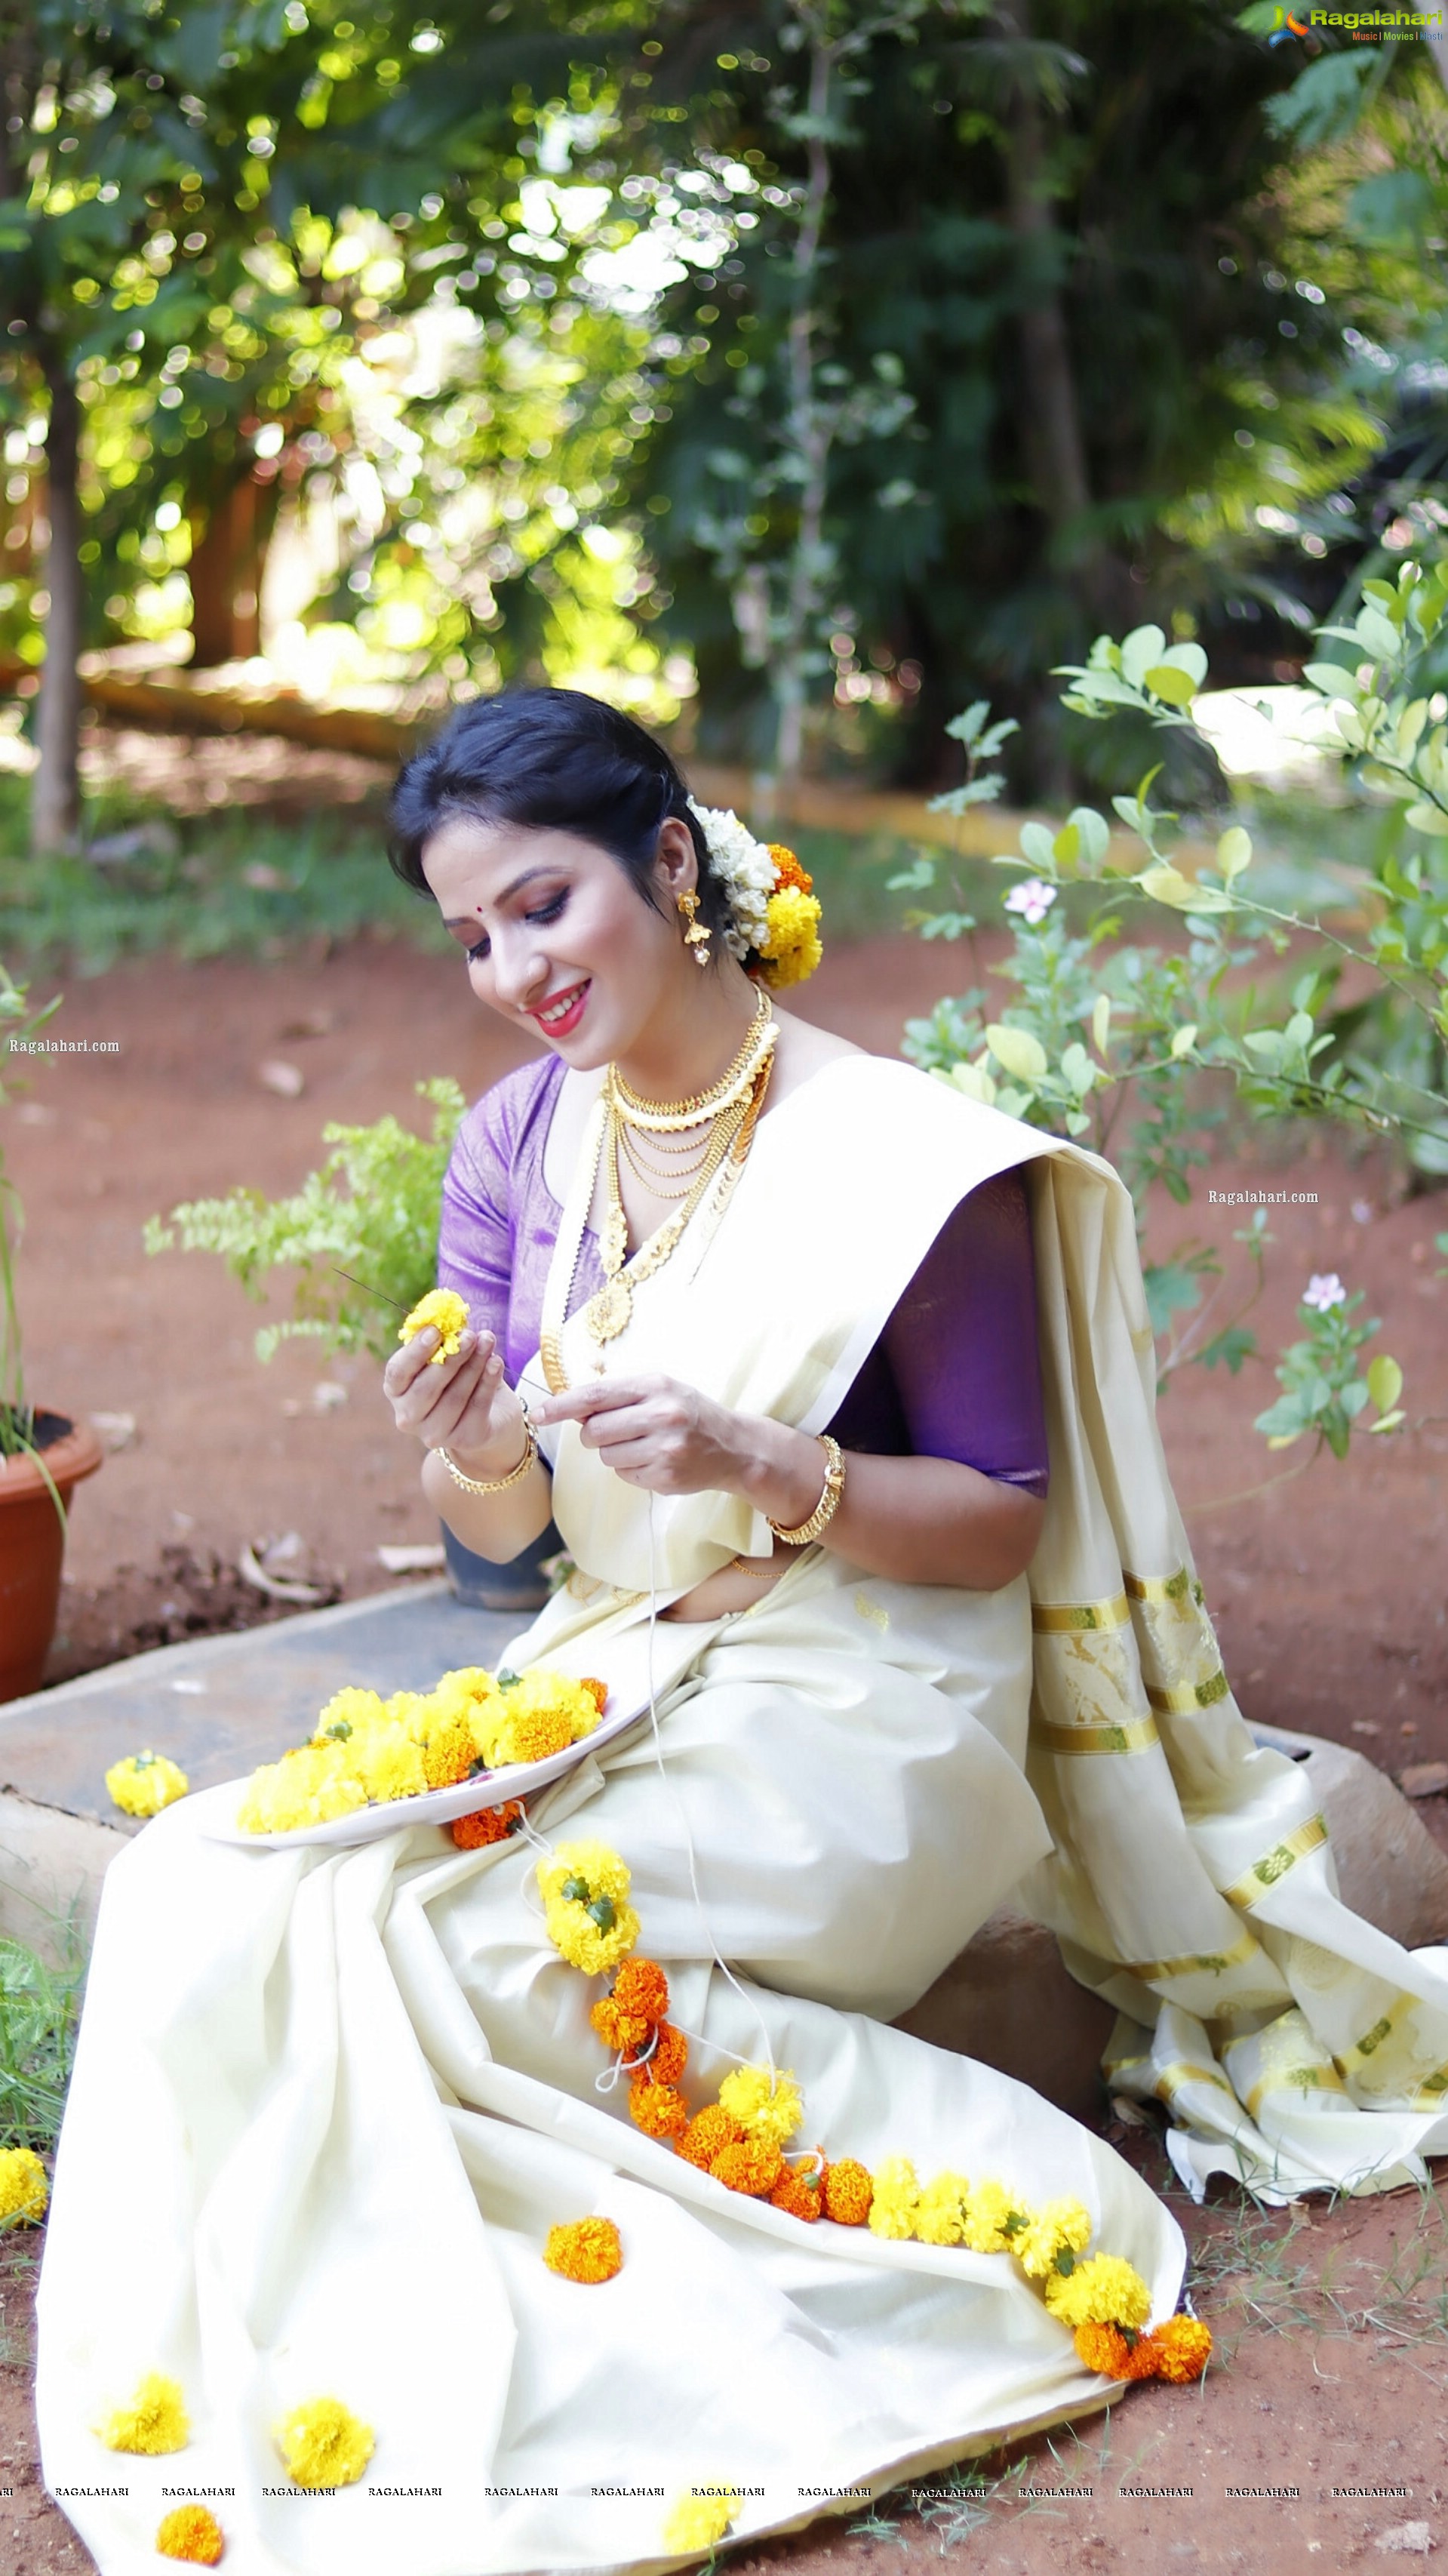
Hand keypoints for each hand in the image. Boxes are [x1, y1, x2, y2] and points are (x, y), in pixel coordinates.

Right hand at [381, 1322, 527, 1469]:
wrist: (489, 1413)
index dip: (415, 1352)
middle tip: (469, 1336)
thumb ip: (444, 1339)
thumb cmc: (460, 1376)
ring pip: (454, 1398)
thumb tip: (449, 1315)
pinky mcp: (464, 1439)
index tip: (435, 1331)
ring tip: (488, 1341)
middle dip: (451, 1359)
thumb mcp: (447, 1355)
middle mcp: (408, 1416)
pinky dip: (488, 1382)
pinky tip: (496, 1362)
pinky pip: (477, 1408)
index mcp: (397, 1390)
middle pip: (426, 1388)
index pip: (397, 1372)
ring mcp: (435, 1433)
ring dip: (473, 1366)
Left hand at [530, 1372, 750, 1496]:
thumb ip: (618, 1395)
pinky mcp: (665, 1477)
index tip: (538, 1414)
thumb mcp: (660, 1390)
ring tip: (643, 1445)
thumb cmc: (689, 1413)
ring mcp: (664, 1449)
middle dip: (594, 1434)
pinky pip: (624, 1475)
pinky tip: (655, 1460)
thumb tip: (571, 1409)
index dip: (561, 1405)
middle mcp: (661, 1415)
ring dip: (615, 1452)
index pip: (595, 1395)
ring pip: (606, 1456)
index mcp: (655, 1386)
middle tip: (616, 1431)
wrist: (734, 1447)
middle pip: (594, 1430)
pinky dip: (632, 1469)